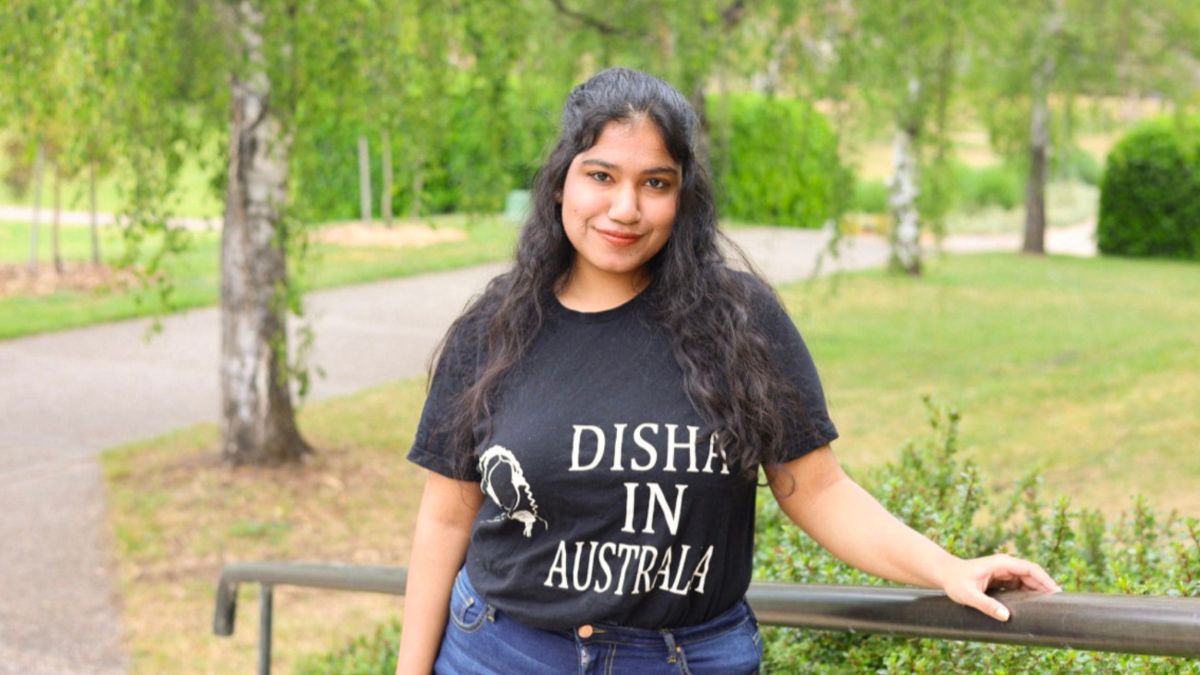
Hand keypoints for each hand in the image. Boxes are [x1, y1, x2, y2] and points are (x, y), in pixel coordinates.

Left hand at [940, 554, 1061, 621]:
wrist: (944, 574)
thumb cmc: (955, 581)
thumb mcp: (968, 594)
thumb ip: (986, 605)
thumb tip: (1006, 616)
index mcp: (1001, 563)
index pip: (1030, 569)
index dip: (1045, 579)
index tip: (1056, 592)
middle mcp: (1005, 565)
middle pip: (1032, 575)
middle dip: (1046, 587)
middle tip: (1059, 604)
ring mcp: (1004, 572)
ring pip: (1028, 581)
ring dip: (1039, 592)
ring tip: (1051, 607)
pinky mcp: (1002, 580)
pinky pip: (1021, 586)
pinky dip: (1030, 594)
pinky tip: (1036, 606)